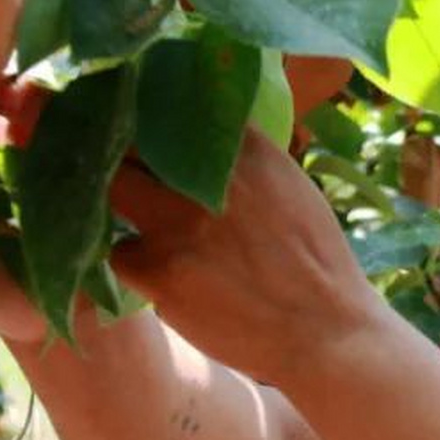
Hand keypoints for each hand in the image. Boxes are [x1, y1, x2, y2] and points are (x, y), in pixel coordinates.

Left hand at [108, 131, 385, 387]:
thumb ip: (246, 160)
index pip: (175, 106)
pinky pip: (118, 253)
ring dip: (122, 207)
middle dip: (122, 155)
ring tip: (141, 226)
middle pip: (130, 142)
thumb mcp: (292, 188)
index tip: (142, 126)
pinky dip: (133, 261)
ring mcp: (178, 224)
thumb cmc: (317, 264)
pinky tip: (158, 273)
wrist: (326, 332)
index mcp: (246, 150)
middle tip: (124, 173)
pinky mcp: (159, 272)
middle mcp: (207, 177)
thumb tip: (203, 141)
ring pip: (113, 192)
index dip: (150, 115)